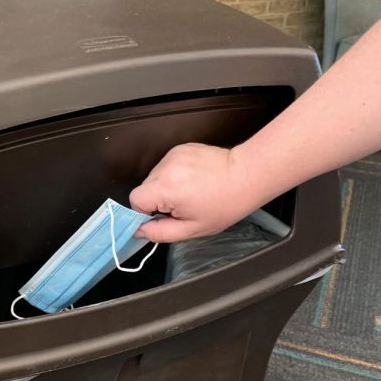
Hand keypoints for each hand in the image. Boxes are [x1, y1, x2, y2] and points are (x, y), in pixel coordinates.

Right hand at [129, 143, 253, 242]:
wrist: (246, 176)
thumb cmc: (225, 203)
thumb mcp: (192, 229)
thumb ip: (161, 232)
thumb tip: (139, 231)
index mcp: (168, 188)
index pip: (135, 199)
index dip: (144, 211)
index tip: (160, 217)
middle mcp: (167, 167)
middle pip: (144, 188)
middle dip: (157, 200)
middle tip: (181, 206)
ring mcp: (173, 155)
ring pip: (155, 177)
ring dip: (166, 187)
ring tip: (189, 192)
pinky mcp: (180, 148)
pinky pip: (166, 166)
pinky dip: (174, 175)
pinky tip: (192, 180)